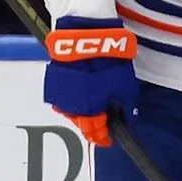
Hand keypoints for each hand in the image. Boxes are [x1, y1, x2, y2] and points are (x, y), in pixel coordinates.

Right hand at [43, 24, 138, 145]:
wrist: (86, 40)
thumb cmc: (108, 62)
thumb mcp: (125, 85)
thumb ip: (125, 104)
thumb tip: (126, 113)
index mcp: (91, 111)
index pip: (96, 132)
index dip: (103, 138)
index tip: (108, 140)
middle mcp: (73, 109)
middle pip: (82, 126)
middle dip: (92, 129)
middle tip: (100, 130)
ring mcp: (62, 97)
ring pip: (72, 114)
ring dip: (82, 117)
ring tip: (92, 116)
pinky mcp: (55, 85)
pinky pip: (64, 101)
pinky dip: (73, 104)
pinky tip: (80, 101)